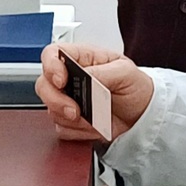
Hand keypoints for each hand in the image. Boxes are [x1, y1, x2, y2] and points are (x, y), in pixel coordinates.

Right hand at [37, 42, 153, 142]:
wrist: (142, 115)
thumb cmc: (136, 87)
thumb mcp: (126, 72)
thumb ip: (103, 72)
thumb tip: (85, 75)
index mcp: (82, 59)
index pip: (52, 54)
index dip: (50, 66)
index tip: (61, 80)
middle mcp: (71, 78)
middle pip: (43, 85)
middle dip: (56, 100)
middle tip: (75, 110)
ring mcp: (69, 100)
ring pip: (50, 109)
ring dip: (71, 119)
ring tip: (94, 118)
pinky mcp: (71, 121)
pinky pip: (62, 128)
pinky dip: (78, 131)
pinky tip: (94, 126)